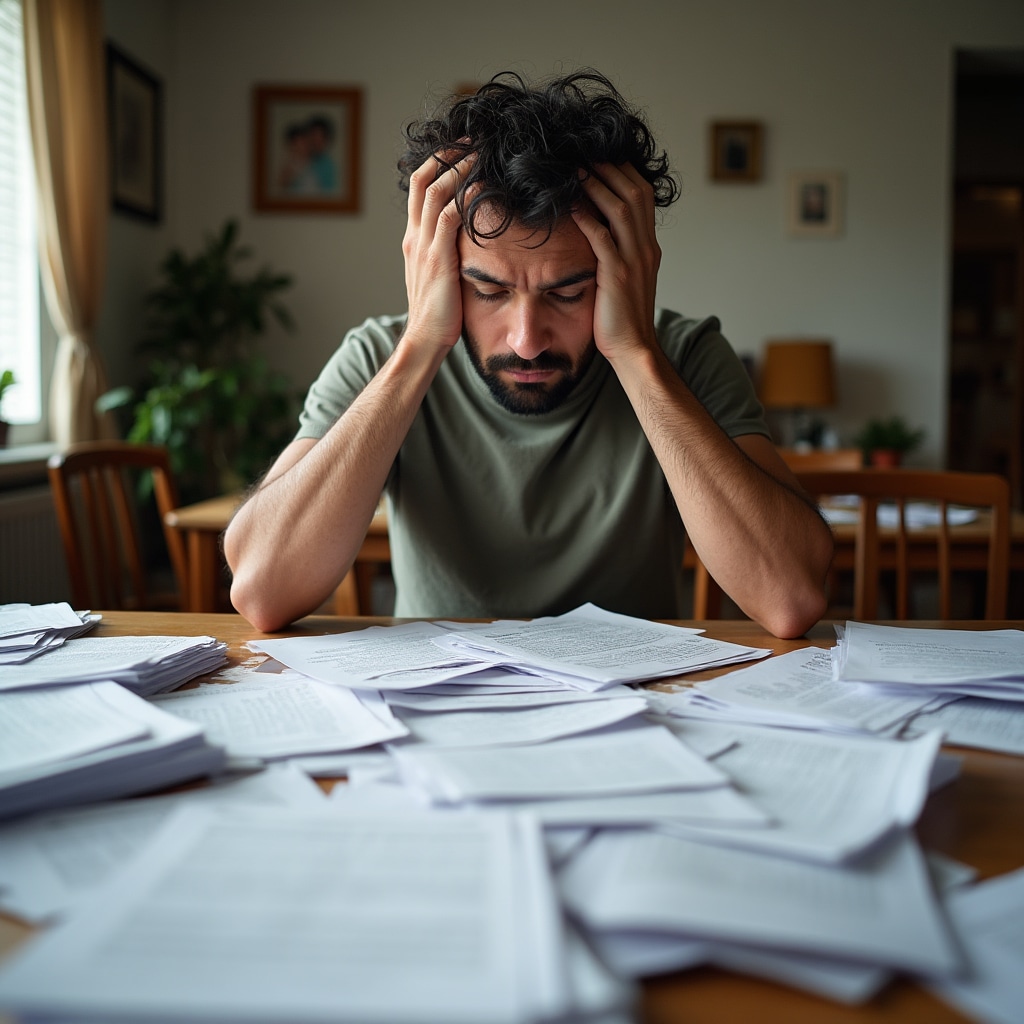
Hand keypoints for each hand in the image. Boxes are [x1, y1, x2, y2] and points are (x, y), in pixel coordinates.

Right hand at [401, 151, 473, 353]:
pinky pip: (450, 218)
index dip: (438, 161)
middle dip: (448, 154)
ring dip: (460, 168)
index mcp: (413, 238)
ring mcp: (423, 246)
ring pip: (436, 191)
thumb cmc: (440, 313)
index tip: (461, 147)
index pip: (420, 186)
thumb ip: (447, 251)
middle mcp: (414, 236)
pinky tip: (484, 186)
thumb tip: (471, 236)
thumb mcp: (439, 274)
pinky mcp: (438, 259)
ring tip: (481, 153)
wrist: (425, 339)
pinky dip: (466, 197)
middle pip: (424, 178)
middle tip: (472, 139)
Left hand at [572, 163, 660, 360]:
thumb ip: (618, 253)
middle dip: (611, 169)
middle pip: (635, 193)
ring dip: (598, 186)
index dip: (623, 172)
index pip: (643, 196)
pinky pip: (603, 238)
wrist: (634, 349)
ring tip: (576, 171)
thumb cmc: (622, 317)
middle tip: (585, 153)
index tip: (600, 157)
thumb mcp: (626, 278)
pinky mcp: (617, 276)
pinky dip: (587, 218)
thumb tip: (597, 232)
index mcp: (649, 246)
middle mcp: (646, 248)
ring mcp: (634, 260)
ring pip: (621, 209)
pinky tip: (570, 206)